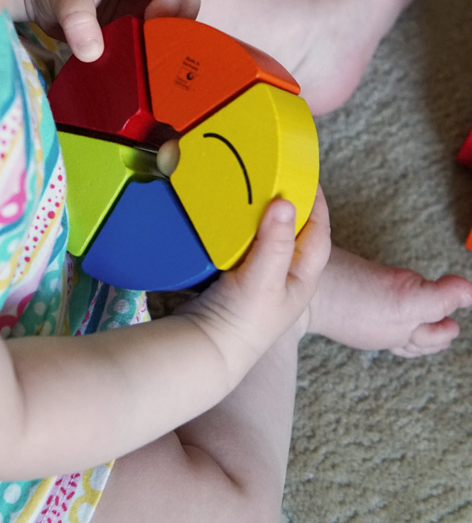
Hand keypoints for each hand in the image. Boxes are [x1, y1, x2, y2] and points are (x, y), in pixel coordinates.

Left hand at [22, 0, 200, 60]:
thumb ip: (77, 19)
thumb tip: (92, 52)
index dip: (168, 3)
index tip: (152, 30)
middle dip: (183, 17)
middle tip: (170, 45)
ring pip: (177, 12)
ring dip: (174, 33)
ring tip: (162, 56)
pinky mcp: (135, 20)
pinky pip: (157, 32)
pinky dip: (159, 45)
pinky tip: (150, 62)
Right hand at [175, 188, 330, 383]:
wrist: (203, 350)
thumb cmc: (242, 321)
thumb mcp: (263, 280)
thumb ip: (275, 242)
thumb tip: (285, 201)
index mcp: (303, 277)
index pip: (318, 230)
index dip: (315, 201)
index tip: (305, 173)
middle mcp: (284, 276)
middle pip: (292, 230)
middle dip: (286, 203)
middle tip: (273, 175)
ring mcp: (258, 278)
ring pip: (265, 236)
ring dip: (259, 214)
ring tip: (248, 189)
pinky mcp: (233, 279)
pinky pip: (240, 244)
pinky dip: (236, 228)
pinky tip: (225, 217)